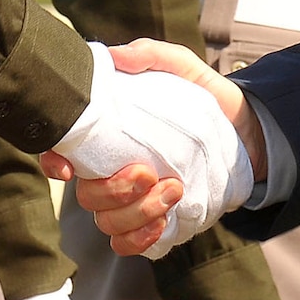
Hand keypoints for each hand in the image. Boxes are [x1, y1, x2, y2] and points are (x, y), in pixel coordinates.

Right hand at [43, 40, 263, 258]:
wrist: (245, 132)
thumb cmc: (204, 97)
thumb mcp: (181, 67)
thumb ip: (150, 56)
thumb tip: (115, 57)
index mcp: (106, 135)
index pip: (61, 151)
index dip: (54, 162)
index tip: (69, 168)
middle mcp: (110, 170)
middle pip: (86, 196)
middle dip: (113, 190)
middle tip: (148, 172)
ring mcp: (131, 200)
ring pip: (108, 222)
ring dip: (137, 212)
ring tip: (174, 188)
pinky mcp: (154, 222)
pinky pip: (129, 243)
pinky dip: (141, 237)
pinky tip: (164, 219)